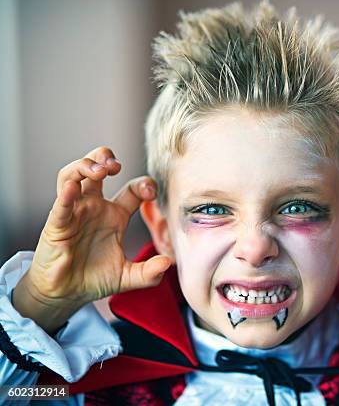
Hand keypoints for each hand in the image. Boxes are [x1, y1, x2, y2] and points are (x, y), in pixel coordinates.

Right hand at [12, 147, 171, 334]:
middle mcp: (94, 208)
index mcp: (115, 215)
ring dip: (84, 167)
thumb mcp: (128, 277)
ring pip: (72, 176)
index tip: (151, 192)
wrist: (66, 294)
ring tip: (99, 170)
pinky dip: (65, 194)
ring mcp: (74, 213)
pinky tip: (73, 187)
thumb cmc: (94, 279)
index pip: (132, 189)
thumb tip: (167, 264)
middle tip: (115, 164)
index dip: (143, 184)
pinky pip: (60, 205)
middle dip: (104, 158)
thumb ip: (149, 272)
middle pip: (96, 169)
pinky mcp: (56, 225)